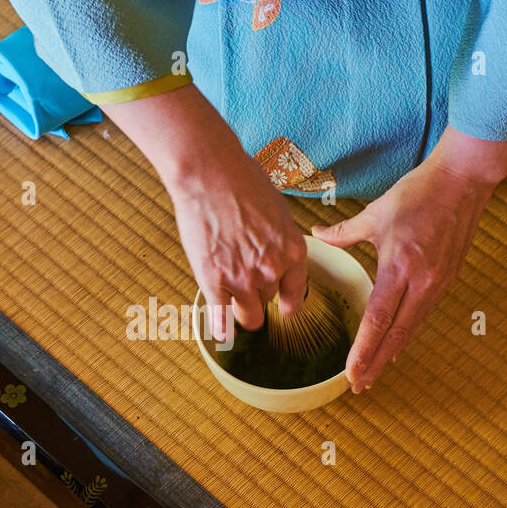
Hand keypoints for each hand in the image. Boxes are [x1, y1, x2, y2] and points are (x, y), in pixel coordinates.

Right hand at [101, 84, 306, 340]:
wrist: (210, 173)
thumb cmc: (242, 181)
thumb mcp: (277, 210)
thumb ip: (280, 240)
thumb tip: (276, 251)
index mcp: (293, 252)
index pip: (296, 295)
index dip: (287, 303)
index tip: (283, 308)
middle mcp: (272, 270)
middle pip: (268, 301)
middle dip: (256, 292)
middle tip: (240, 275)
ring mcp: (242, 279)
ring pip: (248, 315)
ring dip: (239, 307)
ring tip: (227, 293)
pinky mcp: (214, 282)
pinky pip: (221, 320)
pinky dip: (221, 329)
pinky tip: (220, 334)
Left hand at [312, 127, 506, 391]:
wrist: (464, 181)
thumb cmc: (418, 193)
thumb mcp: (375, 213)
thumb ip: (344, 232)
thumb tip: (317, 237)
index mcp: (399, 264)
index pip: (377, 318)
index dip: (364, 349)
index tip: (351, 372)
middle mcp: (422, 281)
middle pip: (396, 334)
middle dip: (376, 363)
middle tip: (359, 386)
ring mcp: (438, 283)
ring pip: (411, 328)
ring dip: (391, 353)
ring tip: (374, 373)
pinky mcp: (448, 280)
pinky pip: (423, 315)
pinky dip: (407, 333)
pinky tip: (395, 345)